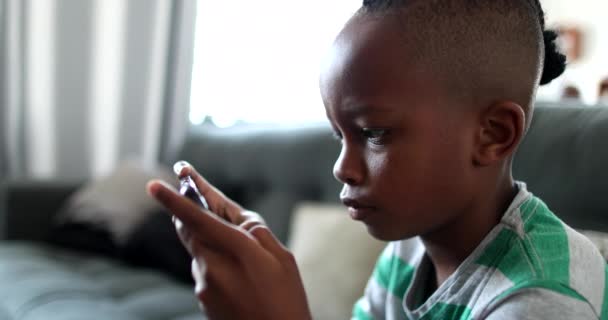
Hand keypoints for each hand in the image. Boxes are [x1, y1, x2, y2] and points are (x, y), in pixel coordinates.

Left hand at [146, 164, 311, 319]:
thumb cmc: (287, 300)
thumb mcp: (282, 259)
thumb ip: (256, 232)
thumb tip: (231, 216)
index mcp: (237, 250)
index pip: (197, 219)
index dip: (173, 201)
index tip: (152, 186)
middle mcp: (214, 267)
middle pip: (190, 230)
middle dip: (191, 214)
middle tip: (200, 200)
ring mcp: (204, 285)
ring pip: (198, 249)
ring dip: (210, 241)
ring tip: (246, 263)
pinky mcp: (202, 299)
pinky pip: (204, 270)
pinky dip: (216, 263)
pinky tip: (240, 280)